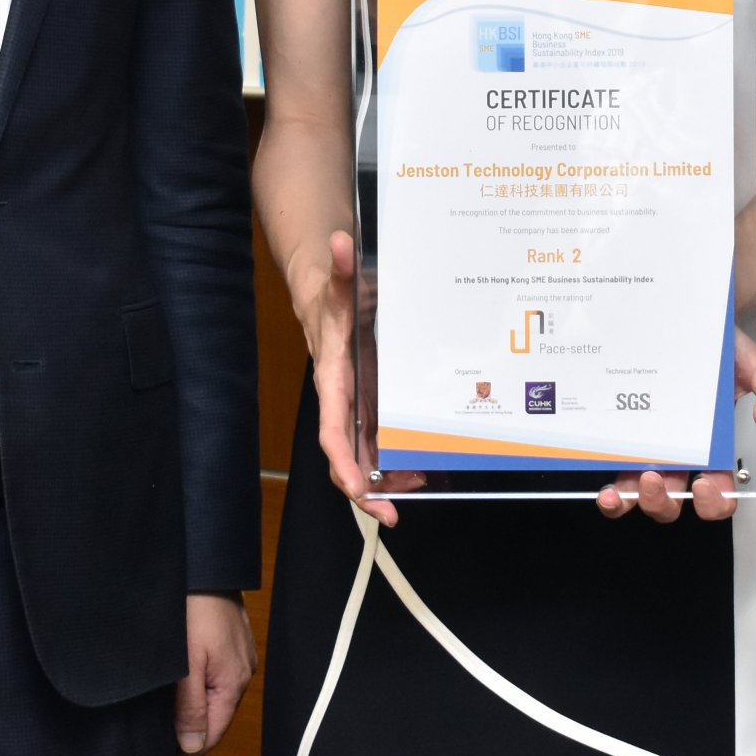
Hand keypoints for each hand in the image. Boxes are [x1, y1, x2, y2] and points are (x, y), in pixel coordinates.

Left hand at [175, 594, 255, 755]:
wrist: (205, 567)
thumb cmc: (193, 610)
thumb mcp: (185, 665)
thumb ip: (190, 707)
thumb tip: (192, 746)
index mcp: (233, 683)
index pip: (212, 734)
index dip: (186, 753)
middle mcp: (242, 673)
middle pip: (216, 717)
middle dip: (190, 734)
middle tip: (159, 745)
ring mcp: (240, 657)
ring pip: (216, 697)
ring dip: (194, 711)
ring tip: (166, 721)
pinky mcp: (233, 643)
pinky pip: (218, 678)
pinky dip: (201, 689)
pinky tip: (182, 689)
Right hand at [295, 228, 419, 522]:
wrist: (331, 298)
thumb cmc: (336, 298)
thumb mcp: (341, 284)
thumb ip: (341, 266)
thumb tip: (340, 243)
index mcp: (334, 382)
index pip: (333, 432)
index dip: (344, 464)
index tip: (358, 489)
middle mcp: (345, 402)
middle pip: (348, 457)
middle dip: (368, 490)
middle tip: (393, 512)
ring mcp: (359, 407)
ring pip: (368, 456)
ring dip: (390, 479)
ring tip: (419, 488)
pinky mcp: (374, 406)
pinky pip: (383, 442)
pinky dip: (401, 459)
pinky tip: (425, 469)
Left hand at [597, 332, 755, 522]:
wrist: (689, 319)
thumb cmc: (722, 347)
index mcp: (714, 450)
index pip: (719, 491)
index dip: (714, 501)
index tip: (705, 486)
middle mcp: (680, 455)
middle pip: (672, 502)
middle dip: (662, 502)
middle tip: (656, 480)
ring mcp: (648, 448)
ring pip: (635, 492)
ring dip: (627, 500)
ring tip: (618, 490)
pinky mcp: (622, 434)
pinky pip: (610, 466)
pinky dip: (605, 480)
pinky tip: (598, 471)